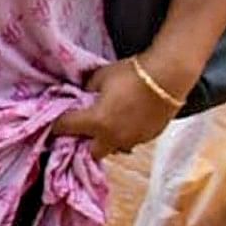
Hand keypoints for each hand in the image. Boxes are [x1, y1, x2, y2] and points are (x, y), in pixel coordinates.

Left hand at [50, 59, 184, 157]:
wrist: (170, 75)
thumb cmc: (132, 73)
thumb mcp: (100, 78)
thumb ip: (86, 92)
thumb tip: (82, 98)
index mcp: (95, 122)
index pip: (65, 129)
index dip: (57, 125)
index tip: (56, 123)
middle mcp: (112, 137)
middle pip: (90, 152)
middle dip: (84, 144)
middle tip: (83, 131)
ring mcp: (133, 140)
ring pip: (113, 149)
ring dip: (106, 141)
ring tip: (107, 127)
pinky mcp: (149, 137)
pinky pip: (131, 141)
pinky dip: (125, 135)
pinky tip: (127, 122)